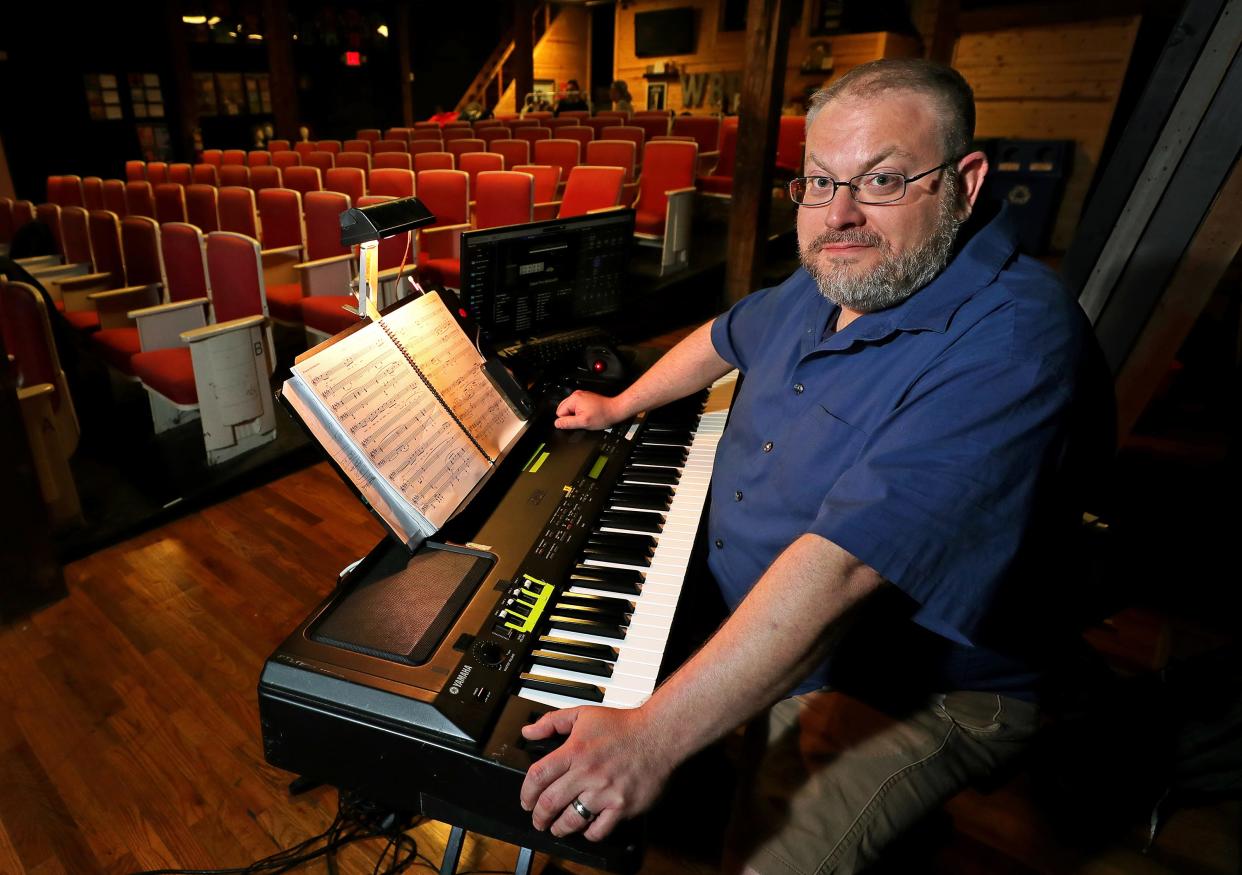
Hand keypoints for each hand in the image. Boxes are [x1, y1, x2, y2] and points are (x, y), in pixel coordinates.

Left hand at [519, 706, 673, 840]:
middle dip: (539, 816)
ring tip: (557, 827)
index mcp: (575, 751)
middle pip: (549, 803)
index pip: (537, 777)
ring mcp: (605, 792)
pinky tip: (586, 826)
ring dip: (558, 828)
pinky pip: (598, 830)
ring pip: (571, 820)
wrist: (659, 735)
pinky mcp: (622, 806)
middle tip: (538, 819)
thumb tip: (528, 732)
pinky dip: (588, 832)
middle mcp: (587, 773)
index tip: (526, 800)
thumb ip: (552, 722)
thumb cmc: (623, 726)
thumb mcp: (583, 715)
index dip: (526, 793)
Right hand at [555, 390, 620, 430]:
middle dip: (571, 417)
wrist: (615, 410)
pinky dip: (581, 412)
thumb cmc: (603, 415)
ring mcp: (581, 396)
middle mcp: (576, 395)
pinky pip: (576, 408)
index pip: (560, 412)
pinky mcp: (585, 399)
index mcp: (574, 398)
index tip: (578, 420)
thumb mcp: (583, 422)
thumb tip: (557, 424)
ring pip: (570, 410)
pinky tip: (589, 414)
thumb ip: (568, 423)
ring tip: (587, 416)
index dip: (568, 420)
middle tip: (583, 419)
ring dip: (576, 415)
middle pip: (563, 410)